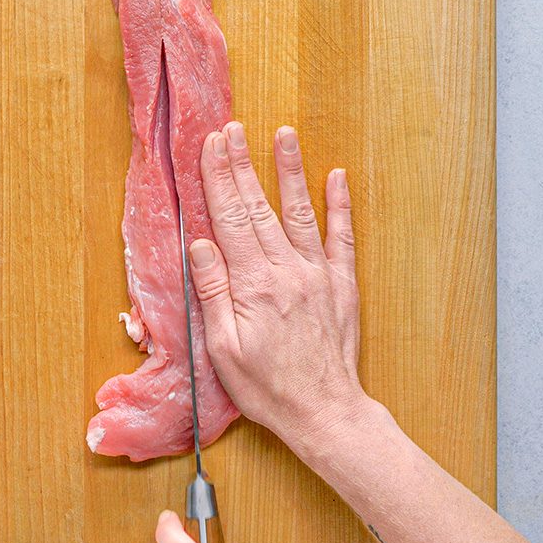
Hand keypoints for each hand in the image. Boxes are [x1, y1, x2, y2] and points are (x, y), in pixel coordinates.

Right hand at [189, 122, 363, 442]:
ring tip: (283, 134)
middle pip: (258, 208)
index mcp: (253, 286)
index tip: (211, 147)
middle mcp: (287, 271)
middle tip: (232, 129)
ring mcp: (318, 274)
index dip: (219, 180)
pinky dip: (339, 205)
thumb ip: (213, 293)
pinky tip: (336, 177)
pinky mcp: (342, 284)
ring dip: (290, 171)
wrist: (325, 412)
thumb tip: (200, 245)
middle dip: (242, 165)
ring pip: (300, 212)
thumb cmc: (267, 389)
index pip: (230, 220)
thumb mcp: (224, 350)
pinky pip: (341, 238)